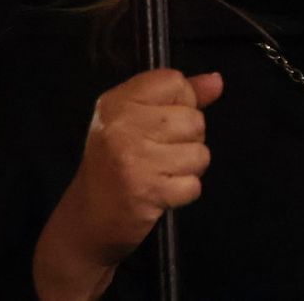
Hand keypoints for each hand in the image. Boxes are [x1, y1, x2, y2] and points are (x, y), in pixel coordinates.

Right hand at [32, 69, 223, 300]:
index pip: (175, 81)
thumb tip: (216, 81)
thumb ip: (178, 98)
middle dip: (188, 139)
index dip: (181, 103)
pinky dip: (183, 193)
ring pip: (199, 153)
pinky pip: (194, 185)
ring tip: (161, 173)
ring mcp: (134, 158)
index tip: (161, 124)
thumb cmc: (115, 166)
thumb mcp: (135, 121)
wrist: (87, 221)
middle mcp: (122, 125)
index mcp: (118, 102)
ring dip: (188, 168)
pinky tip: (161, 192)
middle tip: (159, 154)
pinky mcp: (148, 190)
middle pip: (193, 119)